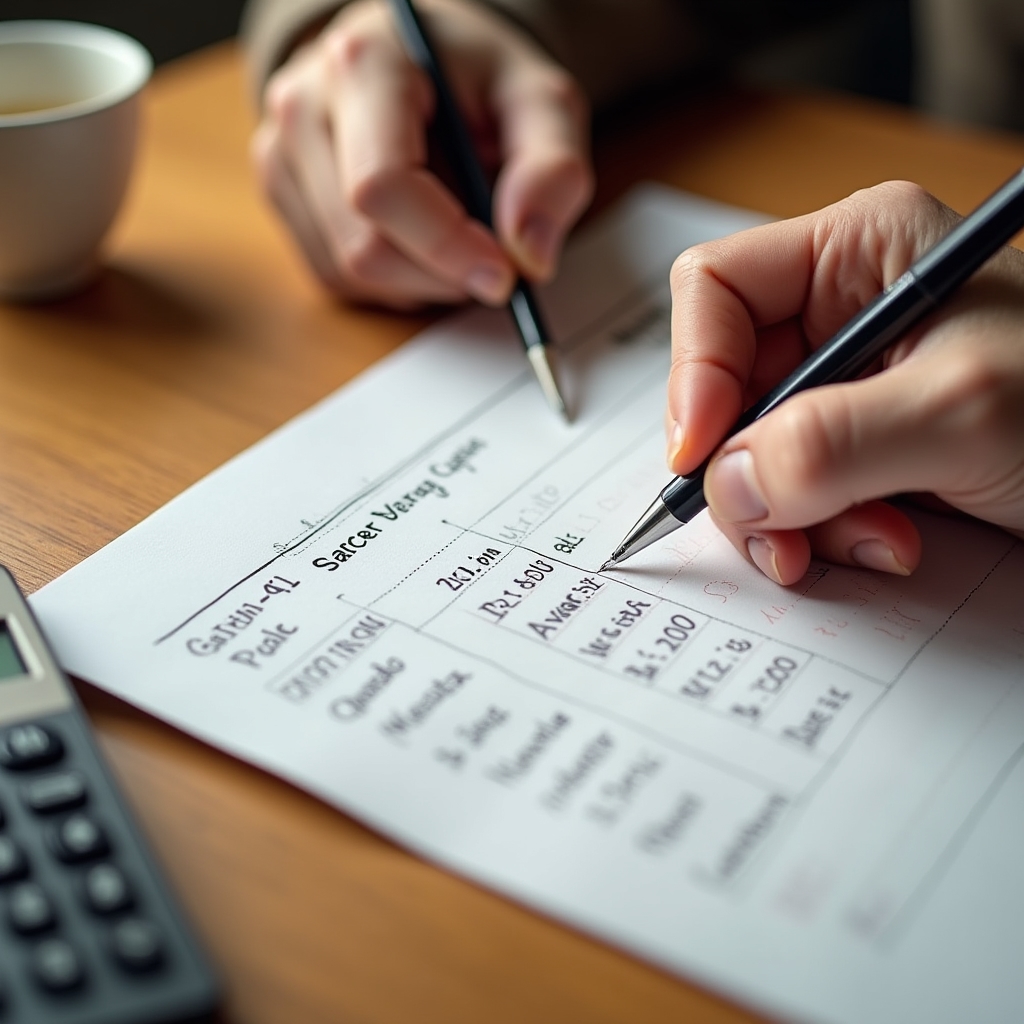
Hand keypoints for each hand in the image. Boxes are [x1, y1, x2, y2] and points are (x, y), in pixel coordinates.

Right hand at [251, 0, 592, 309]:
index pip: (383, 188)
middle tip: (494, 261)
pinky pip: (336, 279)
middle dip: (441, 275)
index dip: (446, 247)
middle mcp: (303, 106)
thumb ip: (552, 168)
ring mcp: (281, 155)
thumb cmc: (477, 79)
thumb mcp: (540, 102)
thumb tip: (531, 254)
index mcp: (365, 64)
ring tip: (458, 235)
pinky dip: (393, 282)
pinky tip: (420, 240)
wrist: (419, 60)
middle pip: (363, 246)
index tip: (504, 274)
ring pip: (349, 272)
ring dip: (421, 282)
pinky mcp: (282, 197)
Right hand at [665, 180, 1023, 583]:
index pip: (715, 290)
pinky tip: (889, 542)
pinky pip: (794, 492)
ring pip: (752, 454)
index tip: (703, 457)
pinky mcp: (860, 446)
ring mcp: (849, 386)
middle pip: (726, 388)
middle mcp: (840, 312)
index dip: (696, 374)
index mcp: (856, 252)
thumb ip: (830, 442)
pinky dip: (823, 532)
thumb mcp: (961, 412)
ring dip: (794, 515)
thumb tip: (725, 481)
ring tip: (876, 541)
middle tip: (786, 529)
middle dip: (752, 470)